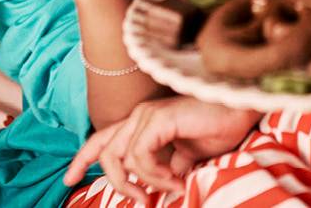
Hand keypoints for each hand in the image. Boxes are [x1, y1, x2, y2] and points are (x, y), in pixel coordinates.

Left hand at [64, 98, 261, 198]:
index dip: (83, 159)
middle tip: (137, 200)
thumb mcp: (188, 155)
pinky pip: (139, 157)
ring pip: (120, 158)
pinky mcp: (158, 119)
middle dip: (112, 181)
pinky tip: (176, 179)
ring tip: (172, 187)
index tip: (71, 179)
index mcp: (143, 122)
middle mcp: (140, 116)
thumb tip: (163, 187)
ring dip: (145, 182)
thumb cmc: (218, 127)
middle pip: (103, 150)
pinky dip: (155, 175)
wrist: (240, 110)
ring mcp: (147, 115)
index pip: (103, 139)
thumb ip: (170, 166)